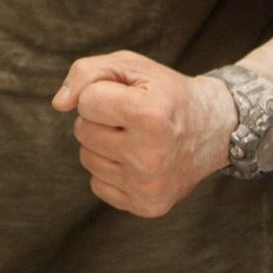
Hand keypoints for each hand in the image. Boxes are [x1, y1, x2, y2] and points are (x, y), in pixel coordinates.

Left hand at [51, 51, 237, 218]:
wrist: (214, 129)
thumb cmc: (165, 92)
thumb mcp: (131, 66)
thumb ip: (87, 72)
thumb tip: (58, 104)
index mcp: (149, 116)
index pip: (86, 102)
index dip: (103, 93)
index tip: (130, 96)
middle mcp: (150, 156)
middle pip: (82, 131)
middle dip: (100, 118)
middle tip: (134, 118)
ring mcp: (148, 186)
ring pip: (86, 158)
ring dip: (103, 143)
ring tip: (136, 137)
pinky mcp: (147, 206)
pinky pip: (97, 184)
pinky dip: (111, 169)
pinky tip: (137, 159)